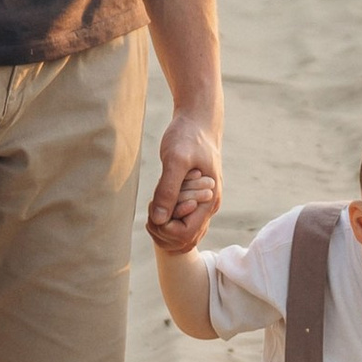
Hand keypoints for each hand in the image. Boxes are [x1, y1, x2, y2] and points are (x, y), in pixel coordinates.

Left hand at [147, 109, 220, 249]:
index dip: (165, 227)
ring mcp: (203, 204)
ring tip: (154, 202)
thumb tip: (159, 219)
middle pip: (185, 241)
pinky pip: (182, 223)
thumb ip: (168, 189)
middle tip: (152, 204)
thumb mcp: (175, 159)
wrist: (198, 120)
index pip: (186, 234)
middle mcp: (209, 207)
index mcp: (209, 201)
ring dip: (164, 227)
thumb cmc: (187, 136)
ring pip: (183, 235)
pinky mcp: (195, 199)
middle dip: (162, 230)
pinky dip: (167, 220)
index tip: (155, 205)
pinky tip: (158, 201)